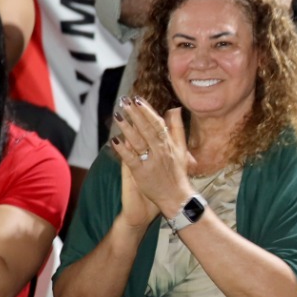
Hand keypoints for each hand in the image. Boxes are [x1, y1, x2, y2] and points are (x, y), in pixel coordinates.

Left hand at [108, 99, 195, 215]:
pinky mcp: (142, 173)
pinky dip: (123, 150)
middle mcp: (161, 151)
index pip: (157, 123)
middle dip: (136, 114)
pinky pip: (131, 159)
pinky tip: (114, 140)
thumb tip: (175, 108)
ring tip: (117, 115)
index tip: (137, 99)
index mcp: (170, 144)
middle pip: (147, 129)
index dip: (147, 111)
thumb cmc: (178, 173)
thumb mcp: (182, 149)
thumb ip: (178, 128)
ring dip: (127, 128)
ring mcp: (152, 162)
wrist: (177, 198)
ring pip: (139, 141)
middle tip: (124, 101)